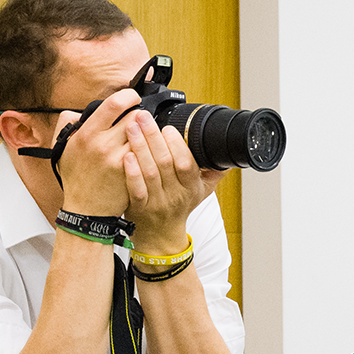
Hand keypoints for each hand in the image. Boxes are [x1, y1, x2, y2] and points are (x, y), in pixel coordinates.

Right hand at [55, 89, 141, 217]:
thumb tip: (81, 110)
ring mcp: (121, 160)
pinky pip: (148, 154)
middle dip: (140, 116)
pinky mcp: (133, 174)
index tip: (132, 98)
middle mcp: (104, 145)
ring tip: (143, 136)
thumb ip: (69, 122)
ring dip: (147, 133)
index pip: (114, 104)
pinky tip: (148, 151)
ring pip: (144, 136)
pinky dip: (150, 150)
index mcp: (87, 134)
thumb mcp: (63, 146)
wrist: (86, 209)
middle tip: (139, 120)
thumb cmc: (76, 177)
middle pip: (135, 118)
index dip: (128, 96)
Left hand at [123, 110, 221, 256]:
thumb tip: (228, 153)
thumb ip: (213, 172)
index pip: (187, 164)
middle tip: (143, 117)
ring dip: (139, 147)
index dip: (177, 145)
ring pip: (149, 172)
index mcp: (191, 188)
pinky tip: (125, 155)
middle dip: (153, 136)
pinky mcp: (139, 207)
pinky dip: (131, 172)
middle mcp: (176, 195)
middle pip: (165, 163)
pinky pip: (135, 188)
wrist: (162, 236)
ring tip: (131, 127)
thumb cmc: (180, 209)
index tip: (168, 127)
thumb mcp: (202, 192)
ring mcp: (157, 202)